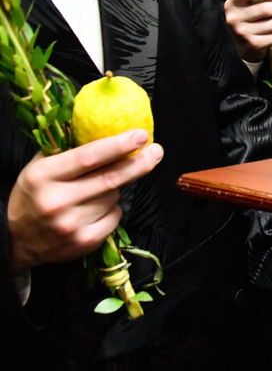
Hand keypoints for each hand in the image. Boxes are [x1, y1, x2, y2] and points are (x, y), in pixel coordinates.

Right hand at [7, 131, 162, 273]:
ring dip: (115, 188)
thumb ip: (68, 149)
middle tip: (156, 151)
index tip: (141, 135)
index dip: (118, 145)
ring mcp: (70, 224)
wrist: (16, 239)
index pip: (88, 157)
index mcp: (43, 176)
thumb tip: (108, 128)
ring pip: (114, 197)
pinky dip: (113, 209)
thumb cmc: (34, 195)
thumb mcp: (40, 167)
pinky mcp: (83, 242)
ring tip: (98, 189)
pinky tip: (97, 208)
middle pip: (110, 178)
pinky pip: (115, 216)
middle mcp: (56, 201)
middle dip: (139, 163)